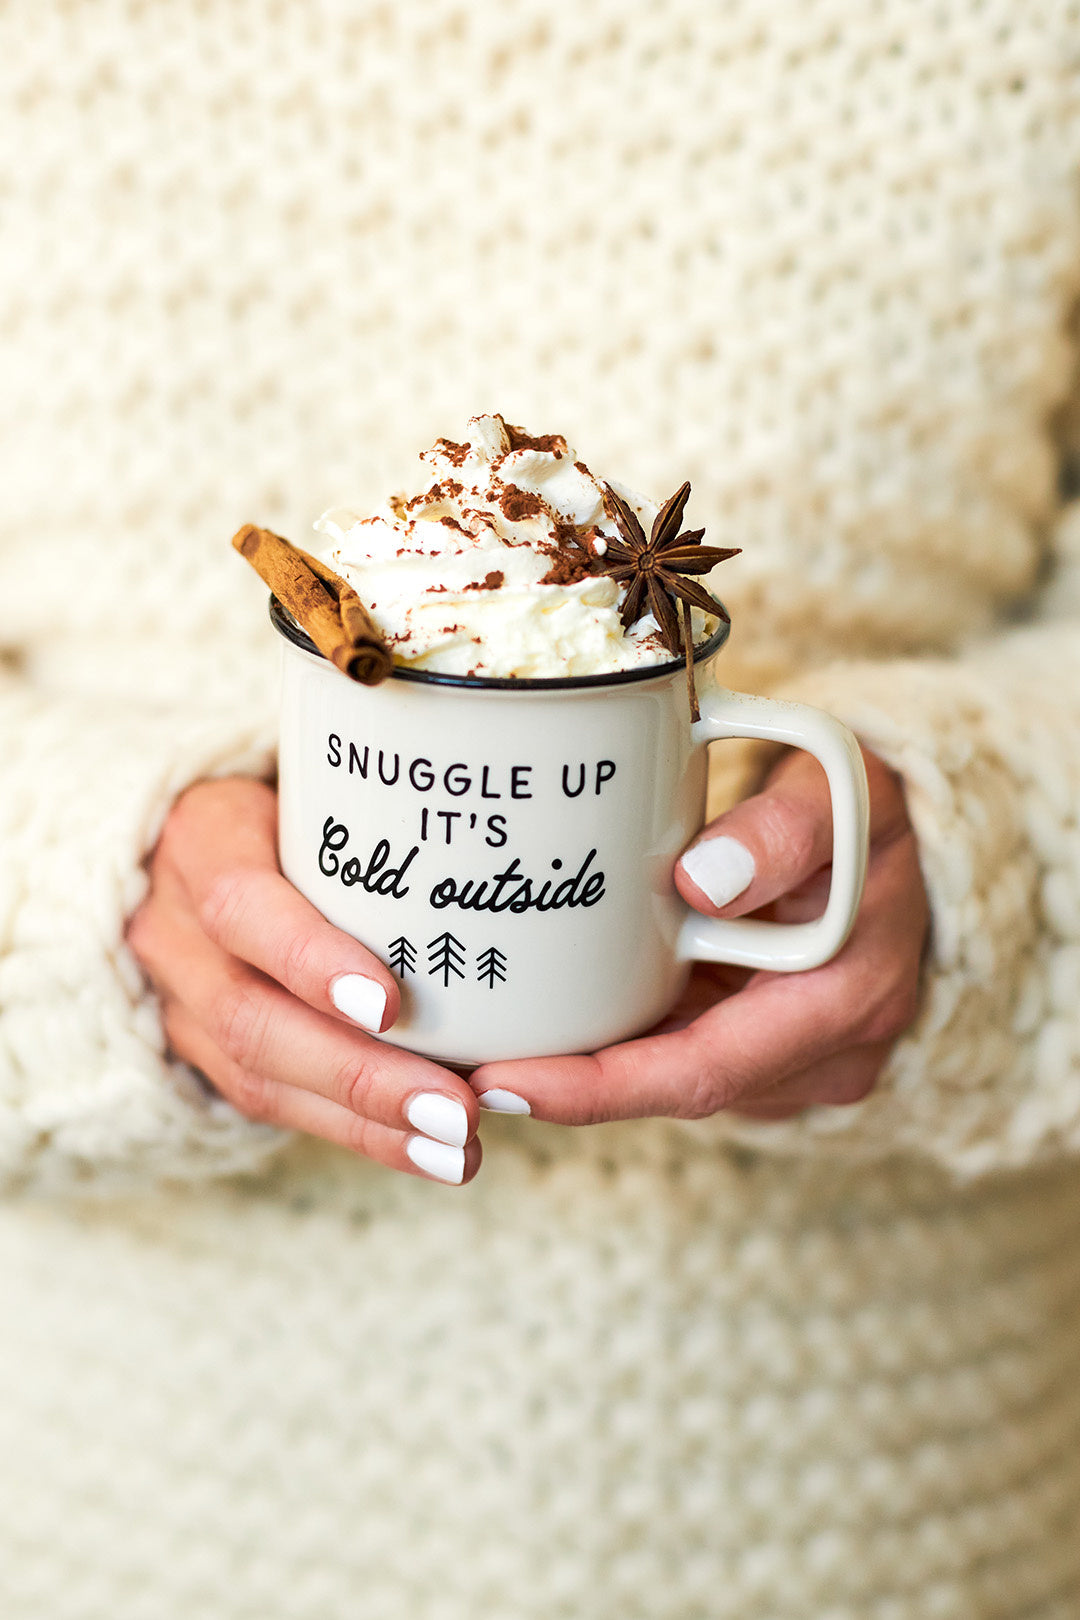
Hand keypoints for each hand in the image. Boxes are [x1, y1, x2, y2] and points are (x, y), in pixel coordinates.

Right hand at [126, 777, 480, 1183]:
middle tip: (459, 1109)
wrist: (192, 841)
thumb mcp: (318, 770)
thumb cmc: (298, 800)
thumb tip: (523, 770)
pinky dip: (357, 1135)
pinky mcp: (202, 1051)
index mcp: (203, 837)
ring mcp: (180, 997)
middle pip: (250, 1015)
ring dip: (367, 1123)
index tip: (393, 1004)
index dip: (309, 958)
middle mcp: (175, 924)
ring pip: (259, 1076)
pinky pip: (272, 1105)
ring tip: (460, 1150)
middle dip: (360, 1074)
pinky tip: (430, 1153)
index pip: (242, 902)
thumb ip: (390, 783)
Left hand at [469, 747, 928, 1123]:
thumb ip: (785, 828)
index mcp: (845, 998)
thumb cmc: (868, 803)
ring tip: (488, 1044)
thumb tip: (703, 884)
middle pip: (677, 1090)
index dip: (600, 1088)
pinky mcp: (775, 1046)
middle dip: (570, 1089)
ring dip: (592, 1072)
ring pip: (679, 1080)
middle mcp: (827, 1054)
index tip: (503, 1078)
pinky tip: (557, 1022)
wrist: (909, 835)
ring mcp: (802, 1060)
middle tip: (462, 1070)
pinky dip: (625, 1046)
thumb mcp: (842, 787)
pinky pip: (689, 1056)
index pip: (704, 1070)